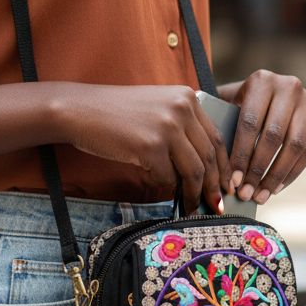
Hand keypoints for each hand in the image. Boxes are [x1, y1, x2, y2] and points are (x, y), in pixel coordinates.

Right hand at [57, 84, 232, 214]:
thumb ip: (182, 127)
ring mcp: (167, 127)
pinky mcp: (150, 146)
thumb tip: (204, 167)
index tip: (225, 185)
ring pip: (194, 171)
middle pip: (210, 156)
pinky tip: (161, 190)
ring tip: (191, 208)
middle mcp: (182, 109)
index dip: (223, 166)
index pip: (216, 137)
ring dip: (194, 194)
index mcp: (187, 97)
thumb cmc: (116, 114)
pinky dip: (165, 187)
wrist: (80, 110)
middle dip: (214, 186)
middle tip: (216, 205)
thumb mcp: (157, 108)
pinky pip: (168, 177)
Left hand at [218, 72, 305, 204]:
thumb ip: (219, 122)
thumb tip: (208, 161)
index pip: (250, 123)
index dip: (241, 155)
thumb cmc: (241, 104)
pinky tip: (275, 188)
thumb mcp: (229, 102)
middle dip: (258, 169)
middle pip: (273, 136)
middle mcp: (289, 86)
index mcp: (261, 81)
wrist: (271, 91)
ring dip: (276, 176)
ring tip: (260, 196)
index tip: (233, 181)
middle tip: (245, 193)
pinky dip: (291, 173)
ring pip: (294, 146)